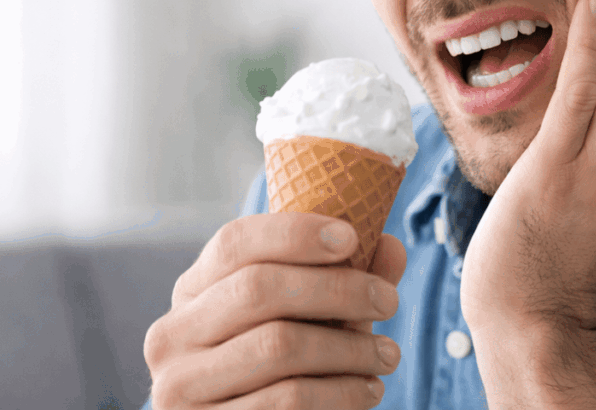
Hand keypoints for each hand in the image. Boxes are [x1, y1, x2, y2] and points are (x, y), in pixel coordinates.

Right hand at [144, 212, 405, 408]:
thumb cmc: (288, 366)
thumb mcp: (313, 316)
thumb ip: (348, 279)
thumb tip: (391, 246)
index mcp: (194, 290)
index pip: (234, 242)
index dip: (294, 233)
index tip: (352, 237)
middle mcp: (172, 334)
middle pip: (258, 288)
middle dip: (338, 289)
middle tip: (388, 301)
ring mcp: (178, 386)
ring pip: (278, 345)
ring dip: (349, 348)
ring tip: (388, 354)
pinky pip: (285, 400)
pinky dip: (340, 392)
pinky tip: (367, 390)